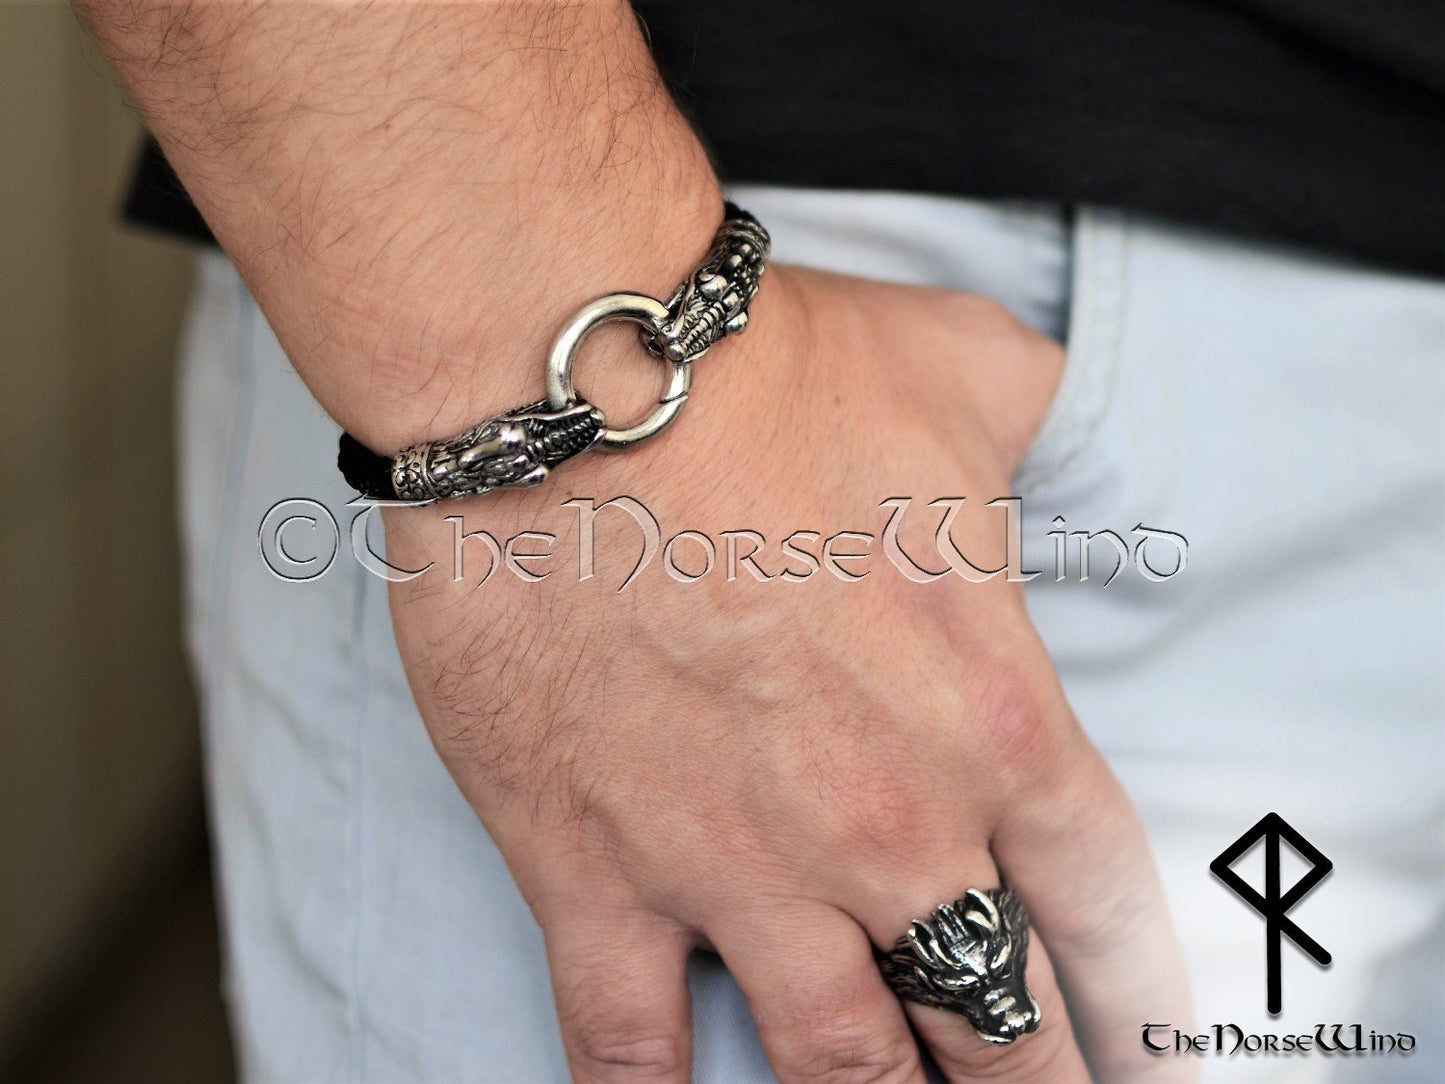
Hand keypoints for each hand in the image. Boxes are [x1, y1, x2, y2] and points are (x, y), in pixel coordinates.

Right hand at [383, 266, 1192, 1082]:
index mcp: (995, 719)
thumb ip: (1025, 414)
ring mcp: (737, 867)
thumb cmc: (766, 375)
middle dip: (1026, 1082)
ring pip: (840, 1063)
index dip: (1141, 1004)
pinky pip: (629, 1041)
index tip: (1147, 1052)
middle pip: (993, 1023)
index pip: (1106, 909)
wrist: (574, 388)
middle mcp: (886, 827)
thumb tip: (1030, 402)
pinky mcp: (593, 873)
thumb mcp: (960, 371)